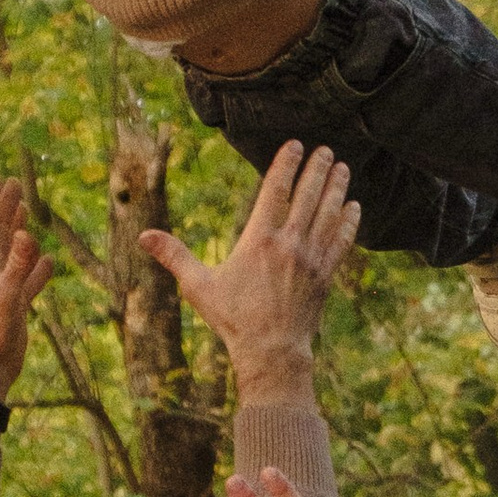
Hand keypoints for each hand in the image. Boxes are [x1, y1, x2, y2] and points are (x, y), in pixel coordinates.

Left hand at [0, 164, 52, 400]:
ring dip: (16, 230)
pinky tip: (46, 262)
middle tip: (12, 182)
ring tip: (24, 211)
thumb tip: (26, 233)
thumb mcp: (8, 298)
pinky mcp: (13, 307)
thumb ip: (18, 267)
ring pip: (9, 251)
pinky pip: (25, 280)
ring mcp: (1, 288)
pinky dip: (35, 268)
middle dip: (2, 205)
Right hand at [141, 141, 360, 402]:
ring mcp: (311, 259)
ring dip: (336, 188)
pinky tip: (354, 206)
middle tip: (325, 149)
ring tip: (342, 167)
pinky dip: (348, 222)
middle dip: (317, 170)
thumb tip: (143, 236)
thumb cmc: (233, 319)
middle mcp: (289, 244)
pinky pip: (341, 241)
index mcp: (259, 241)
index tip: (296, 144)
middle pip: (308, 196)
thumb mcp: (199, 286)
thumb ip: (174, 256)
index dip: (286, 164)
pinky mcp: (326, 275)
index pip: (275, 191)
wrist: (272, 352)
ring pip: (328, 214)